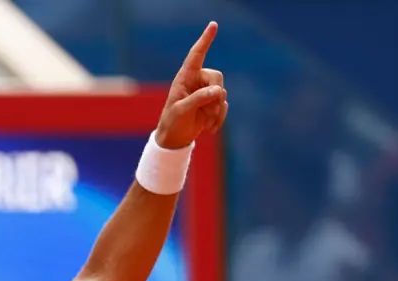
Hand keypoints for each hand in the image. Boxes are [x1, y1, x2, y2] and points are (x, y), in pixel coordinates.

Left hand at [155, 22, 227, 150]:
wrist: (175, 139)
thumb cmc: (173, 121)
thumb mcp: (182, 110)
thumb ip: (199, 99)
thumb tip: (218, 91)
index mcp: (185, 76)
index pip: (197, 55)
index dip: (205, 40)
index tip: (213, 25)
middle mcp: (197, 81)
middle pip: (217, 77)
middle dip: (216, 95)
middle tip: (209, 111)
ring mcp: (206, 92)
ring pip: (222, 94)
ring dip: (216, 110)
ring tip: (205, 123)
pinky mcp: (213, 104)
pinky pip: (224, 106)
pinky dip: (220, 118)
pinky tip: (209, 129)